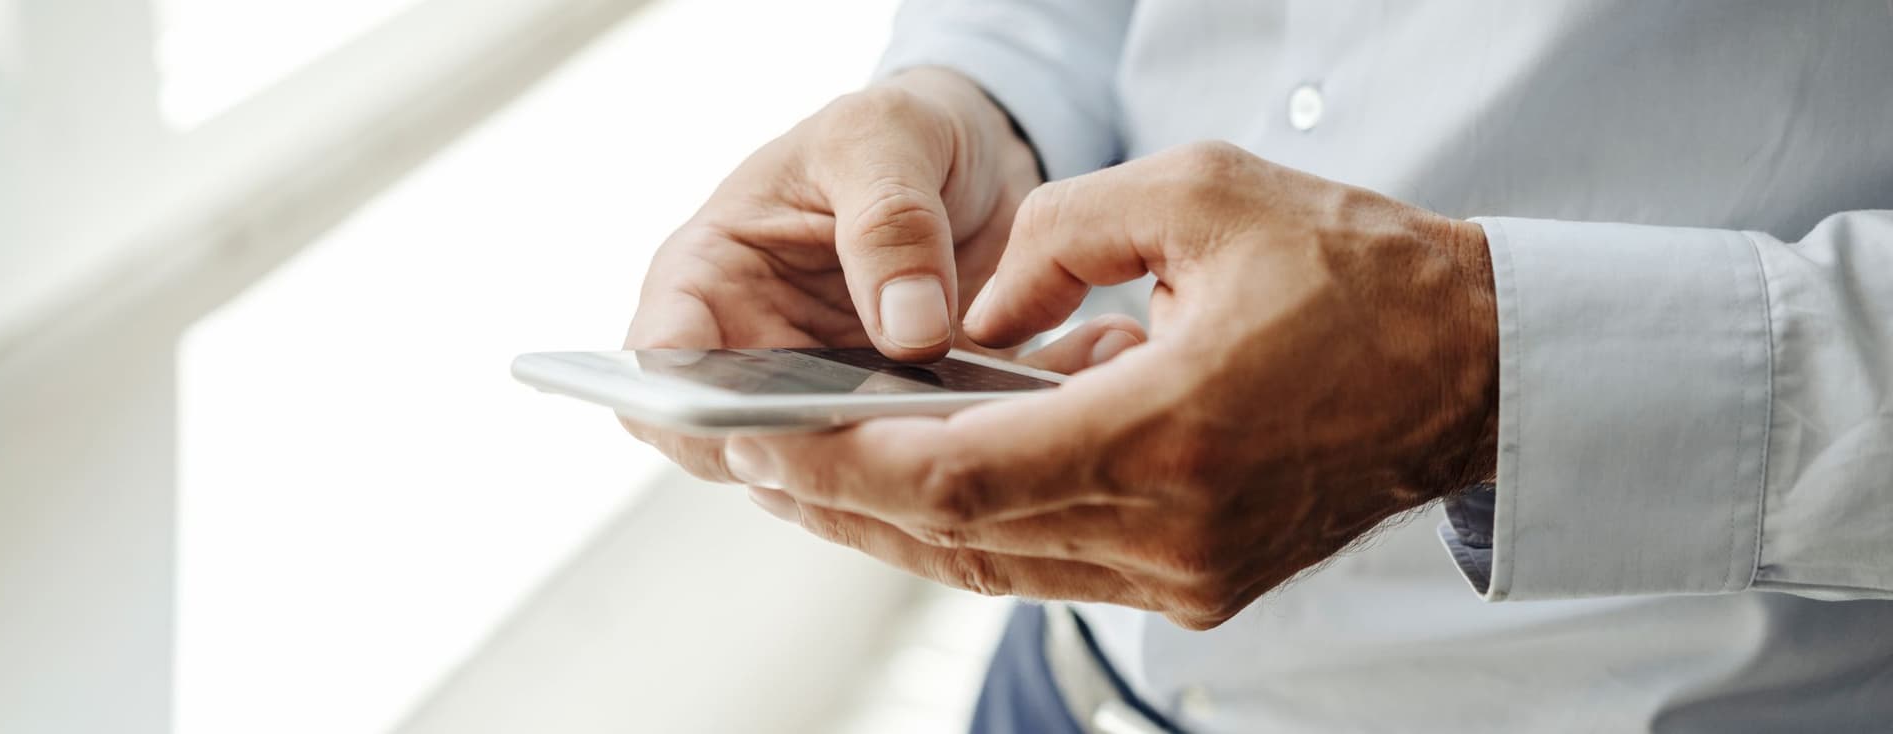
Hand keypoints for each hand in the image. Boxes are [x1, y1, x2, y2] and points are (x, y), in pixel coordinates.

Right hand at [624, 68, 1041, 480]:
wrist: (975, 158)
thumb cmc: (896, 132)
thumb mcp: (886, 138)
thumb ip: (891, 222)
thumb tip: (908, 334)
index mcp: (709, 278)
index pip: (654, 372)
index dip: (685, 412)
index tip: (759, 421)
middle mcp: (752, 353)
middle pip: (735, 448)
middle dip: (799, 459)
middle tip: (879, 443)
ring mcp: (822, 398)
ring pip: (824, 475)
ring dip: (879, 470)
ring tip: (947, 436)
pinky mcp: (895, 420)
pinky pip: (904, 468)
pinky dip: (938, 463)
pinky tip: (988, 435)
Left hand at [726, 142, 1498, 629]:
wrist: (1471, 371)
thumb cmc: (1352, 273)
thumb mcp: (1198, 195)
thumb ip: (1056, 242)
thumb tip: (963, 312)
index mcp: (1169, 434)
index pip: (956, 478)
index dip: (844, 465)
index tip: (761, 443)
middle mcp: (1172, 532)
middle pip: (957, 538)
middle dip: (845, 498)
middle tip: (755, 461)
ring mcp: (1188, 577)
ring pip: (997, 565)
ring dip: (898, 523)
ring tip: (815, 474)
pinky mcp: (1200, 587)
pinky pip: (1054, 564)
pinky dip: (977, 527)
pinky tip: (923, 482)